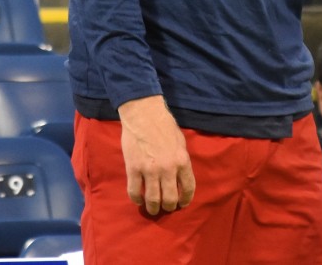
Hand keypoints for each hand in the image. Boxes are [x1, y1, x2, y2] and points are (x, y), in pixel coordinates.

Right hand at [118, 96, 194, 214]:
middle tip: (165, 206)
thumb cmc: (163, 123)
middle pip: (170, 199)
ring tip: (152, 209)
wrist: (143, 112)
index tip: (181, 204)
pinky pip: (134, 191)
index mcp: (182, 161)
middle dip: (169, 206)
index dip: (185, 200)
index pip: (188, 189)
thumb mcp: (180, 141)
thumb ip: (180, 159)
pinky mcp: (133, 168)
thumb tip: (179, 175)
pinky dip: (136, 199)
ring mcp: (149, 170)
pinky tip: (138, 199)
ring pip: (153, 199)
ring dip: (153, 208)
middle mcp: (168, 169)